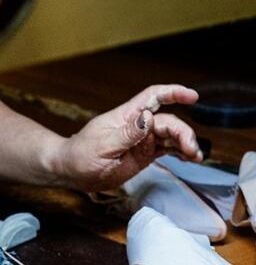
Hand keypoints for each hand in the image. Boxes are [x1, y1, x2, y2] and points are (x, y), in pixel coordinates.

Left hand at [58, 84, 200, 191]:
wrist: (71, 171)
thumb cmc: (80, 155)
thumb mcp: (102, 145)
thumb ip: (127, 134)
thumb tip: (148, 118)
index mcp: (126, 117)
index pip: (153, 97)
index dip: (173, 93)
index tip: (192, 96)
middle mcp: (137, 126)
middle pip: (168, 121)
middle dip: (182, 132)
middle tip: (190, 148)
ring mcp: (142, 141)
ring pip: (171, 136)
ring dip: (185, 144)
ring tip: (195, 156)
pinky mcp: (144, 154)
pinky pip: (167, 150)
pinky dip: (180, 152)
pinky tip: (189, 158)